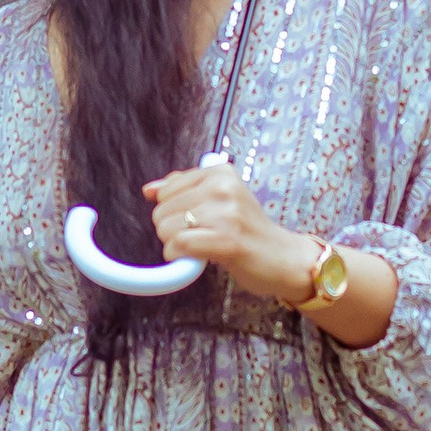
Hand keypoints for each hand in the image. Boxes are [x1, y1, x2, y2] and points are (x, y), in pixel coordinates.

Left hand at [142, 155, 317, 304]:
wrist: (282, 257)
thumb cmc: (247, 230)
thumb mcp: (219, 201)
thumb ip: (184, 190)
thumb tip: (149, 190)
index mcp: (221, 172)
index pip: (167, 190)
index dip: (173, 211)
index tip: (196, 220)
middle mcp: (224, 187)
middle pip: (162, 210)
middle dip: (172, 229)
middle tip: (201, 236)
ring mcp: (227, 213)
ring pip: (167, 228)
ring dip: (175, 245)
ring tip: (202, 246)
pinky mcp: (227, 239)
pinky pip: (179, 245)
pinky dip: (179, 256)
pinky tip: (195, 258)